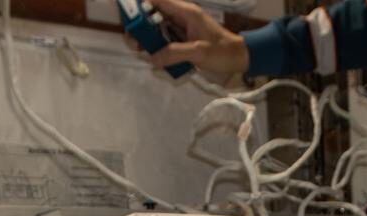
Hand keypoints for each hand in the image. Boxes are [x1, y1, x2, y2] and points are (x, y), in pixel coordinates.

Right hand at [125, 0, 248, 78]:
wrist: (240, 59)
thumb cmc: (222, 52)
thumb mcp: (199, 52)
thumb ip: (174, 53)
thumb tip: (151, 57)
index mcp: (185, 13)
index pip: (157, 0)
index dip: (140, 3)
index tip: (126, 12)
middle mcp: (180, 18)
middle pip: (152, 16)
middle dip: (140, 27)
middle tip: (133, 42)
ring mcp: (181, 30)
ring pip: (157, 30)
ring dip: (148, 40)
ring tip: (142, 51)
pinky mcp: (182, 42)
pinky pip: (164, 42)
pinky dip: (158, 49)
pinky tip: (157, 59)